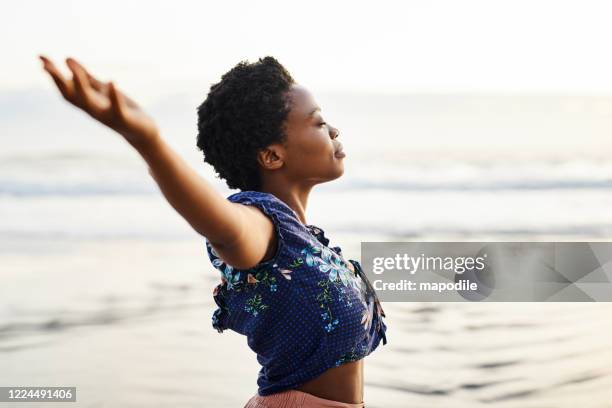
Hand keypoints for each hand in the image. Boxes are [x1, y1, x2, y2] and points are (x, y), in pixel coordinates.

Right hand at [39, 55, 159, 150]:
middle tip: (45, 65)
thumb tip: (68, 60)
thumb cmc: (121, 109)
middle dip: (57, 81)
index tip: (41, 57)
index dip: (53, 74)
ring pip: (88, 102)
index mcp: (87, 102)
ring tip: (71, 67)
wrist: (142, 132)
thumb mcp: (102, 91)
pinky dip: (113, 96)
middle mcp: (92, 110)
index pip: (65, 88)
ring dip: (80, 85)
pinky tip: (112, 81)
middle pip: (70, 96)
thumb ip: (88, 79)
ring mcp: (106, 115)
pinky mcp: (123, 119)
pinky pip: (116, 108)